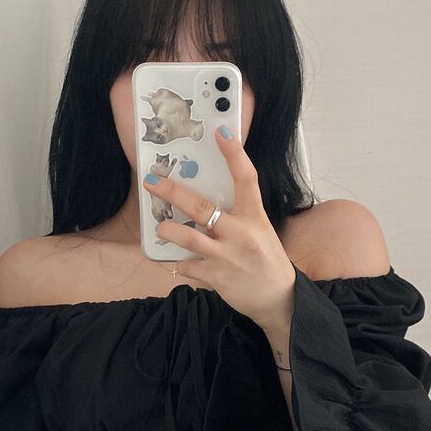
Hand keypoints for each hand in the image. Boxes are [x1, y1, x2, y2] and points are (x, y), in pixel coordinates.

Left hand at [142, 127, 295, 329]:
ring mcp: (228, 257)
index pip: (246, 178)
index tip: (221, 131)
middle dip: (173, 192)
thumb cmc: (266, 260)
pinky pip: (189, 266)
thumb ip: (237, 215)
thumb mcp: (260, 230)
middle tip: (152, 182)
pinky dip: (181, 263)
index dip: (234, 153)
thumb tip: (207, 198)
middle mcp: (242, 234)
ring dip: (170, 230)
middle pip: (203, 208)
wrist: (278, 298)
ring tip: (161, 226)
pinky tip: (177, 261)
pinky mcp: (217, 278)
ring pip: (189, 238)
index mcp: (255, 217)